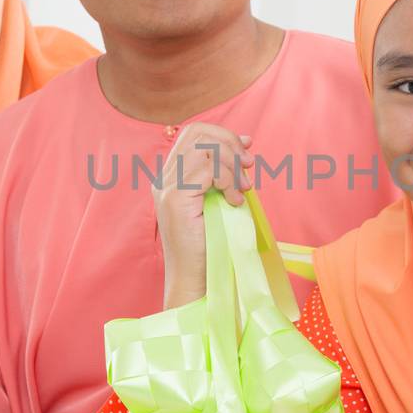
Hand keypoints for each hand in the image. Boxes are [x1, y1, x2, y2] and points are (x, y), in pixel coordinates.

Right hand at [153, 123, 252, 307]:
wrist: (197, 279)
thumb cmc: (212, 244)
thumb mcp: (219, 199)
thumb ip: (224, 172)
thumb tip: (245, 142)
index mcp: (172, 177)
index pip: (193, 133)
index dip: (222, 134)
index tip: (246, 149)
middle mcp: (164, 179)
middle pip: (197, 133)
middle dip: (229, 145)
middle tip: (248, 168)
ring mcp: (167, 188)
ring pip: (204, 149)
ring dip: (231, 165)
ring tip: (240, 189)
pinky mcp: (175, 199)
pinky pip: (207, 171)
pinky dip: (227, 181)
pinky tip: (234, 202)